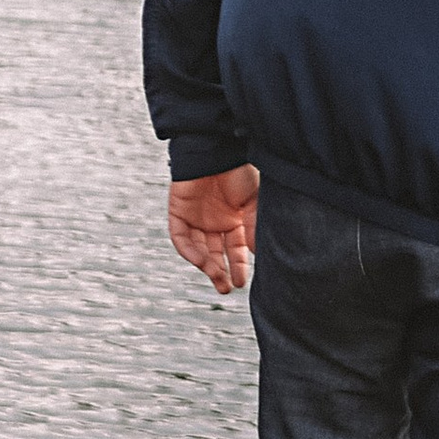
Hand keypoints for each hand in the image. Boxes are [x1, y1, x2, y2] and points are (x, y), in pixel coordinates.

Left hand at [170, 166, 259, 293]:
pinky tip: (202, 261)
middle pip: (216, 253)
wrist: (217, 150)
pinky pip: (181, 238)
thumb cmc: (239, 171)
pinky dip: (190, 251)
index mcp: (233, 218)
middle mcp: (214, 220)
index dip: (238, 265)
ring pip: (198, 249)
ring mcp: (195, 217)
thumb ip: (254, 228)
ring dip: (207, 266)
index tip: (243, 282)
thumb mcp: (253, 203)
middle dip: (222, 272)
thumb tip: (260, 254)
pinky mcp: (178, 212)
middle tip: (228, 288)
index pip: (235, 248)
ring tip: (218, 279)